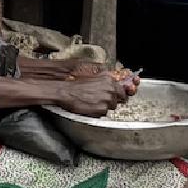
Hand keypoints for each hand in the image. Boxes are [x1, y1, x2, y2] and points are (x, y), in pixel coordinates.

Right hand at [3, 58, 136, 116]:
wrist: (65, 91)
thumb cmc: (75, 83)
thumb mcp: (91, 74)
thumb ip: (104, 78)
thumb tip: (113, 80)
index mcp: (108, 79)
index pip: (122, 89)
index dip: (119, 93)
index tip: (119, 96)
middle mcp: (110, 89)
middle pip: (118, 99)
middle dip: (111, 100)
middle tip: (99, 99)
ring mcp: (107, 100)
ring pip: (111, 106)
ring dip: (104, 106)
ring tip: (92, 102)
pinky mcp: (101, 109)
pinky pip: (103, 113)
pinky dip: (98, 111)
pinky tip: (89, 106)